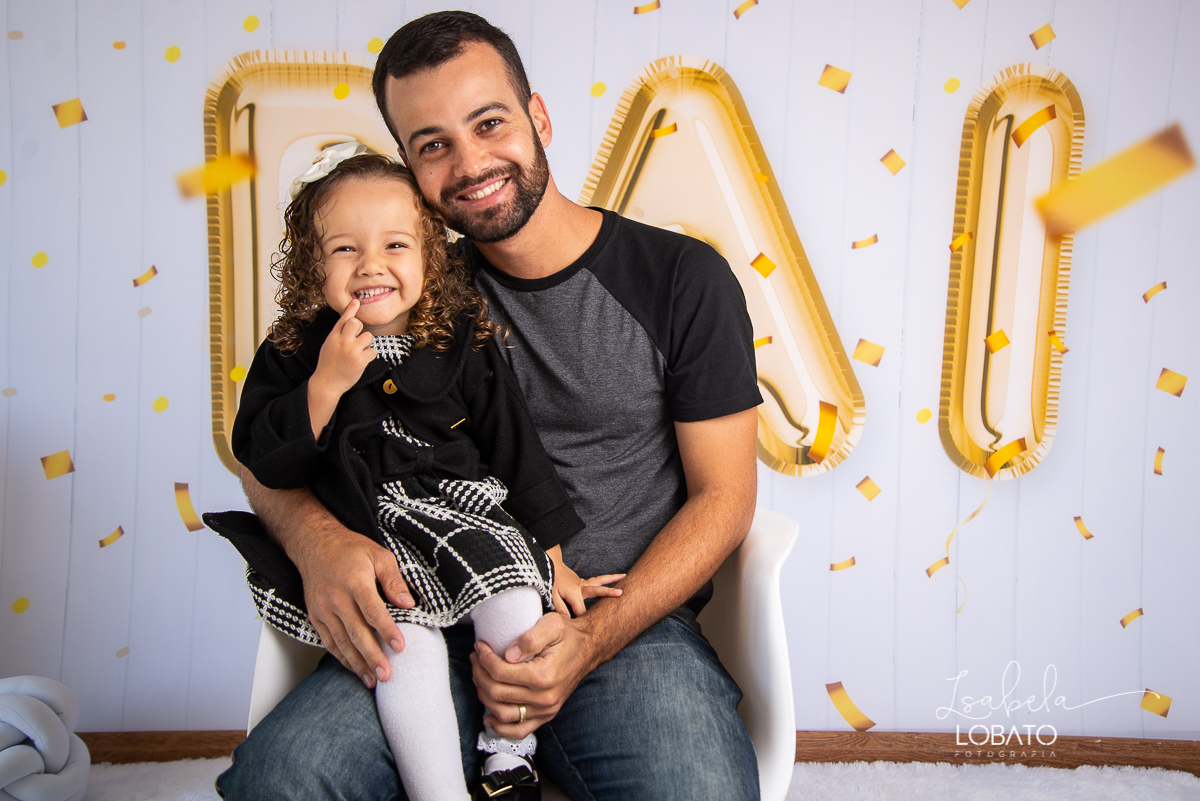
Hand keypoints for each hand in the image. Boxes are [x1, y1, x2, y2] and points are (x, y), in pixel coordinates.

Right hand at [294, 519, 415, 688]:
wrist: (315, 545)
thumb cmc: (350, 550)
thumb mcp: (379, 555)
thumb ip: (394, 580)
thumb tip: (408, 604)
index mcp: (355, 582)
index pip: (373, 611)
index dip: (387, 631)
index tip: (400, 647)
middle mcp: (336, 598)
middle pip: (356, 633)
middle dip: (373, 657)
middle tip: (387, 675)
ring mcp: (323, 609)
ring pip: (342, 642)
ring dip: (357, 664)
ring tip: (373, 680)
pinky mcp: (316, 616)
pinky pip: (329, 642)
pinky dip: (342, 658)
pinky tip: (355, 668)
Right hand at [313, 299, 375, 393]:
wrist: (327, 383)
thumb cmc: (328, 364)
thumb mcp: (329, 345)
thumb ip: (338, 332)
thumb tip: (347, 319)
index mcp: (333, 336)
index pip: (344, 319)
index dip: (351, 309)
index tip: (357, 301)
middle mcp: (342, 340)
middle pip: (357, 323)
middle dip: (360, 330)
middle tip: (355, 341)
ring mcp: (351, 350)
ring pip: (368, 337)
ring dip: (366, 345)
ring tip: (357, 353)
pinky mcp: (360, 360)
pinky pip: (373, 351)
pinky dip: (369, 357)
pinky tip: (361, 362)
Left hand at [471, 612, 597, 738]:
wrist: (588, 649)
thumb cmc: (568, 636)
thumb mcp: (552, 625)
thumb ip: (529, 638)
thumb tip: (508, 655)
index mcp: (543, 675)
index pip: (500, 672)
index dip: (484, 659)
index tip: (480, 647)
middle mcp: (544, 697)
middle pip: (497, 692)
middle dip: (479, 674)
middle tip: (476, 658)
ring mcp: (545, 710)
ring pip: (502, 713)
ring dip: (483, 695)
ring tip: (479, 676)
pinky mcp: (545, 716)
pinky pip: (519, 730)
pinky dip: (500, 728)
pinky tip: (488, 717)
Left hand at [547, 546, 622, 616]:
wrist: (550, 564)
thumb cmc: (551, 580)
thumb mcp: (552, 595)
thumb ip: (560, 608)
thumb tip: (568, 619)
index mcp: (575, 593)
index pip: (581, 611)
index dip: (581, 620)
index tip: (583, 629)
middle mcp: (581, 587)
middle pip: (597, 591)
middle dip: (609, 592)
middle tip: (621, 593)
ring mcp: (582, 583)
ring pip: (599, 581)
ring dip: (612, 579)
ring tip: (625, 576)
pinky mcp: (581, 581)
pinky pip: (596, 581)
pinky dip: (605, 579)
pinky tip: (614, 579)